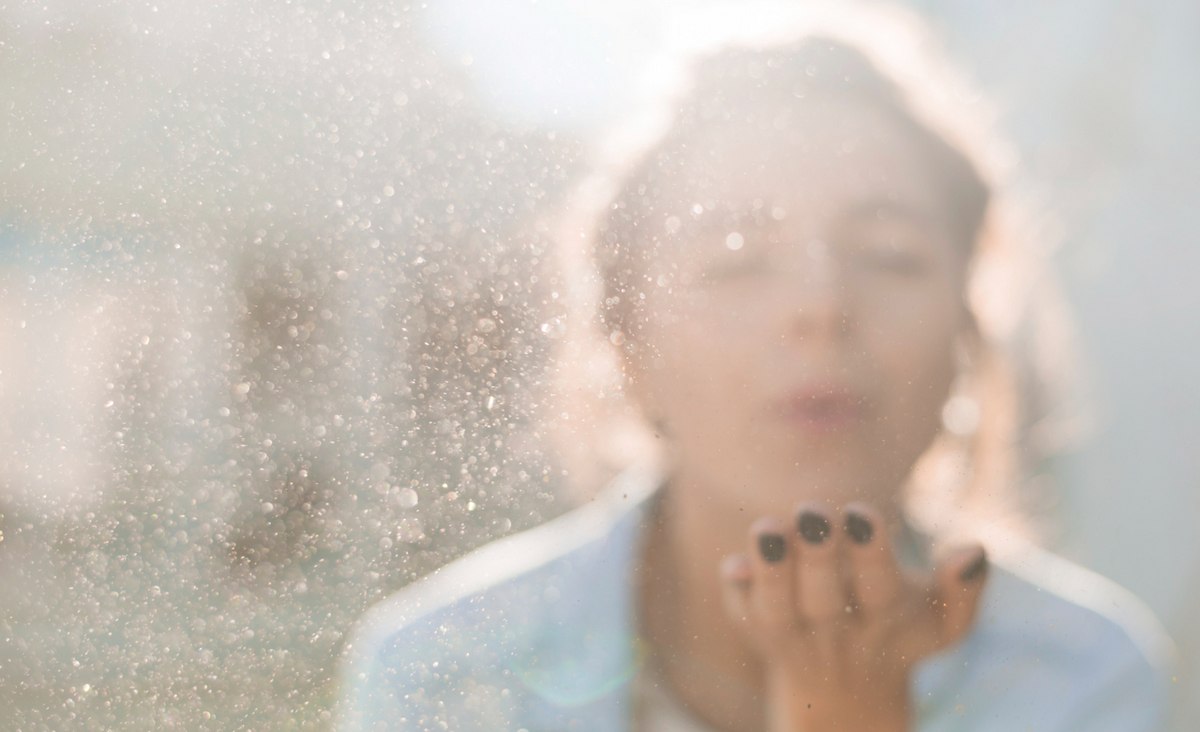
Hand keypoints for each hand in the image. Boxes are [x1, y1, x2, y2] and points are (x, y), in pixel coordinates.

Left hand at [718, 503, 987, 731]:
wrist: (845, 691)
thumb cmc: (899, 631)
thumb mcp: (942, 623)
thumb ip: (962, 590)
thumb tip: (975, 550)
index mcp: (885, 620)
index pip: (878, 588)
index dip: (870, 552)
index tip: (859, 512)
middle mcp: (835, 631)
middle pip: (822, 600)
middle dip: (817, 554)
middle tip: (810, 510)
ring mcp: (793, 636)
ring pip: (775, 612)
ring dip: (769, 571)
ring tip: (767, 529)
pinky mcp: (758, 635)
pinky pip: (741, 617)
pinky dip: (735, 591)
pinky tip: (733, 564)